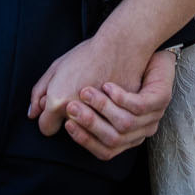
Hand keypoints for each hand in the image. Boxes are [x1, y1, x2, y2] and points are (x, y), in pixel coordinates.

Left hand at [27, 32, 147, 137]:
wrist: (119, 47)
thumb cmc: (86, 54)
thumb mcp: (55, 68)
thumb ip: (38, 92)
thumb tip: (32, 114)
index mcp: (57, 102)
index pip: (45, 128)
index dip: (49, 118)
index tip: (57, 106)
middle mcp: (76, 113)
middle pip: (66, 128)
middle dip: (68, 115)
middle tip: (77, 94)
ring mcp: (96, 117)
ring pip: (85, 128)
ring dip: (86, 116)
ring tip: (92, 95)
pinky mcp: (114, 115)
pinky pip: (104, 123)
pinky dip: (103, 113)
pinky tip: (105, 97)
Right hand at [61, 48, 176, 160]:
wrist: (138, 44)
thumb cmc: (105, 66)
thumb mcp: (78, 82)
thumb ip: (59, 99)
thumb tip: (35, 114)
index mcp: (123, 133)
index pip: (103, 150)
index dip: (84, 139)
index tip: (67, 124)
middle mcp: (139, 129)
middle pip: (112, 139)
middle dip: (90, 123)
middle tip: (72, 107)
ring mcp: (152, 115)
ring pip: (125, 123)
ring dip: (103, 108)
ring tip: (86, 91)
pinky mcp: (160, 99)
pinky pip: (140, 106)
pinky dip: (122, 97)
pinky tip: (108, 86)